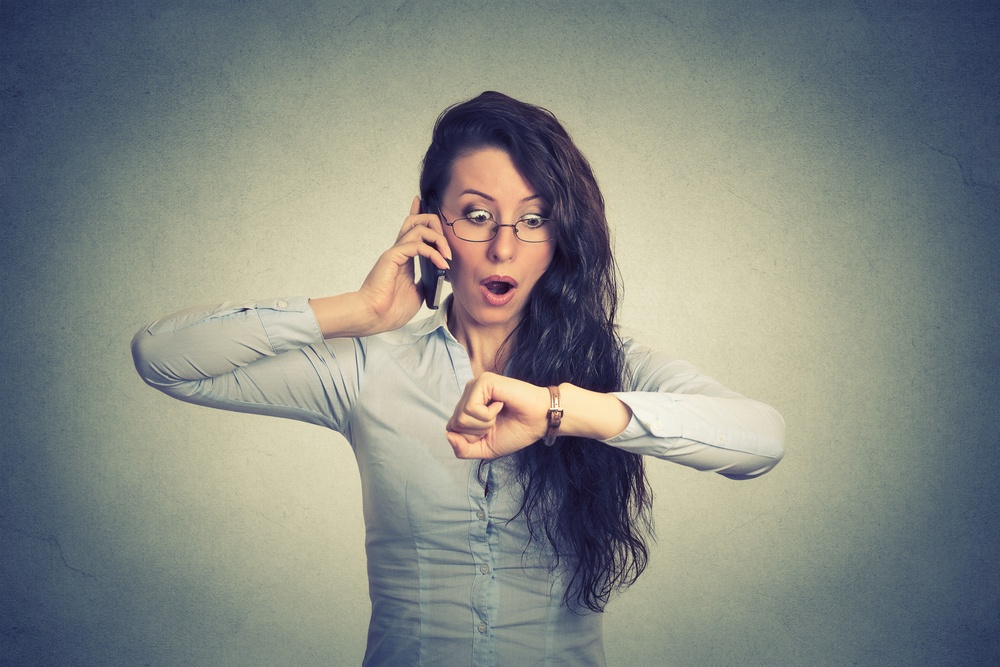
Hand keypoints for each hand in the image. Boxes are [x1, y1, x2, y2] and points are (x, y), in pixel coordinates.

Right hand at [355, 197, 451, 334]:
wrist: (373, 317)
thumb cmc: (390, 310)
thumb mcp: (417, 294)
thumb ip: (426, 282)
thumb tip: (439, 276)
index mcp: (403, 258)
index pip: (412, 230)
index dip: (418, 213)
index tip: (423, 202)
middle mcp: (399, 251)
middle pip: (416, 221)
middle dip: (436, 225)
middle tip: (447, 246)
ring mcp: (395, 253)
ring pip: (419, 227)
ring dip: (439, 239)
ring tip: (447, 256)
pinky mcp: (392, 257)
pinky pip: (417, 245)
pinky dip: (433, 252)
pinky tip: (441, 264)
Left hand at [446, 373, 550, 458]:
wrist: (539, 421)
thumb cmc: (516, 431)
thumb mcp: (485, 448)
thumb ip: (463, 449)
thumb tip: (448, 436)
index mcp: (468, 407)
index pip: (451, 429)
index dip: (471, 438)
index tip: (492, 430)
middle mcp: (469, 394)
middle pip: (455, 425)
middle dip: (478, 432)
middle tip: (497, 421)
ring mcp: (475, 386)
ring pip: (461, 418)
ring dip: (484, 424)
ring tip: (500, 413)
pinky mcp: (483, 381)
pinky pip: (471, 409)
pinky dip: (487, 415)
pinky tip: (501, 405)